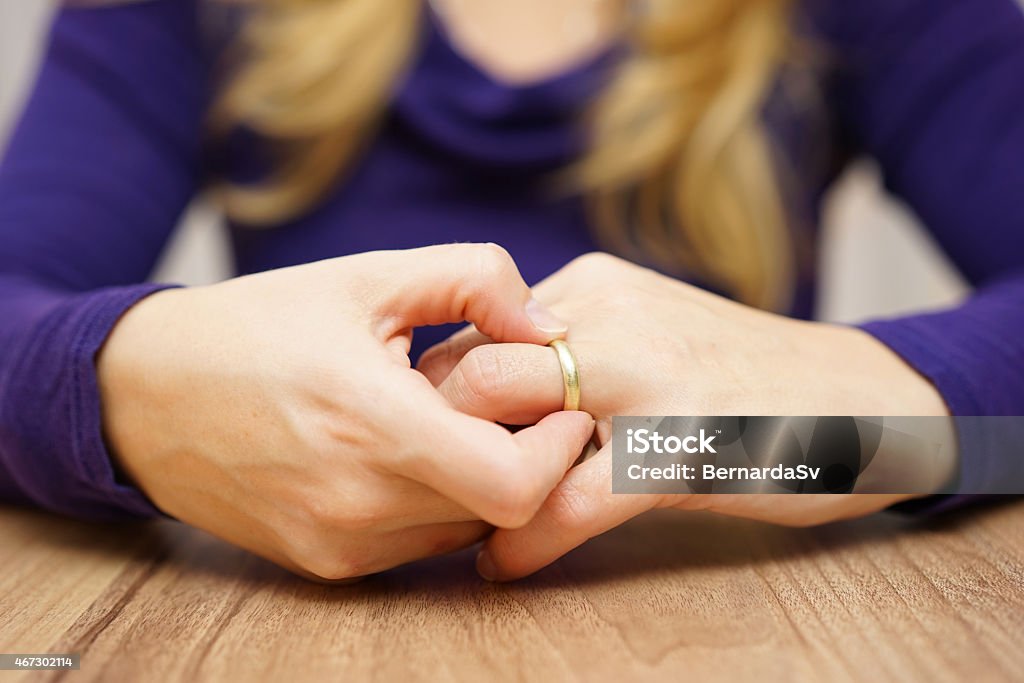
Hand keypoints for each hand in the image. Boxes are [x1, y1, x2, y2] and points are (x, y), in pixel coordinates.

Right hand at [97, 244, 593, 580]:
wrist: (145, 396)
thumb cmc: (259, 326)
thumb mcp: (367, 275)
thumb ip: (475, 282)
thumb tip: (551, 330)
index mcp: (370, 420)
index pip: (513, 484)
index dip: (557, 450)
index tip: (561, 408)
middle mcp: (356, 500)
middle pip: (500, 510)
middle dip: (529, 459)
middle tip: (519, 408)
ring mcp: (339, 543)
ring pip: (465, 530)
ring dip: (485, 484)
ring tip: (458, 425)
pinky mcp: (326, 564)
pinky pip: (420, 544)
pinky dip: (440, 504)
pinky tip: (415, 455)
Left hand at [418, 253, 953, 579]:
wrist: (863, 399)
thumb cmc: (740, 377)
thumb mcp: (651, 328)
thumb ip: (574, 343)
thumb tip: (483, 382)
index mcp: (596, 287)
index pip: (477, 328)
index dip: (442, 392)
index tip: (428, 438)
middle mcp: (614, 318)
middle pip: (474, 368)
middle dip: (438, 436)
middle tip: (433, 486)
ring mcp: (650, 379)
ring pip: (512, 426)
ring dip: (472, 490)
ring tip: (462, 529)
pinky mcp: (684, 446)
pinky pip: (571, 501)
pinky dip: (525, 542)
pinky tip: (507, 564)